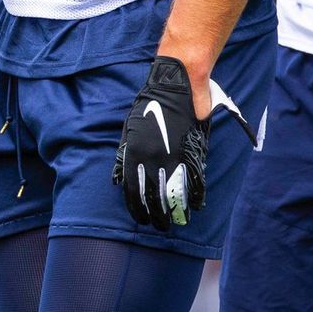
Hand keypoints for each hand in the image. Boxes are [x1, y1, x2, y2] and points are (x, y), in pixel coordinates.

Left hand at [114, 56, 210, 230]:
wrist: (175, 85)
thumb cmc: (150, 106)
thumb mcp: (129, 130)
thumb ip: (123, 157)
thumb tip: (116, 181)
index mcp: (133, 154)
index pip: (133, 192)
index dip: (138, 210)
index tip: (143, 221)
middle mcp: (151, 159)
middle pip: (153, 198)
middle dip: (157, 216)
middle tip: (161, 226)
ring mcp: (172, 156)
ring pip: (174, 193)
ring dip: (176, 211)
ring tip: (178, 222)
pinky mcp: (191, 150)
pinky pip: (194, 180)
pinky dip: (196, 195)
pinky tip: (195, 205)